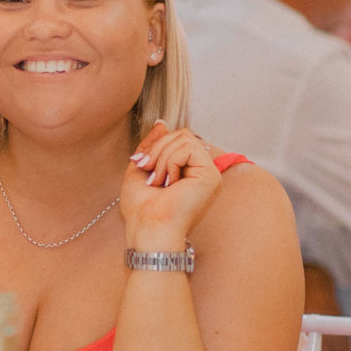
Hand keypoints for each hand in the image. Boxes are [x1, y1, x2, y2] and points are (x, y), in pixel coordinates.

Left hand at [122, 121, 222, 250]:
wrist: (147, 229)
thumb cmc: (141, 209)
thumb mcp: (140, 169)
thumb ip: (152, 146)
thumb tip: (162, 122)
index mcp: (188, 171)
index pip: (177, 138)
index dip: (156, 145)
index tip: (140, 162)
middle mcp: (202, 172)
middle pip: (182, 134)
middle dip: (157, 149)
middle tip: (148, 172)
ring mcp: (209, 174)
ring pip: (184, 138)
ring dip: (162, 157)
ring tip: (158, 181)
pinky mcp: (210, 175)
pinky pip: (187, 147)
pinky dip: (170, 162)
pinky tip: (168, 182)